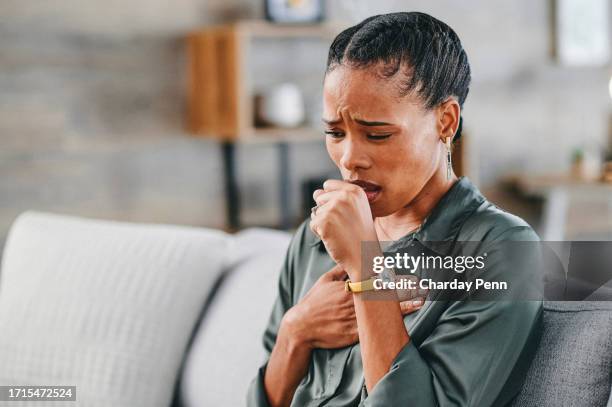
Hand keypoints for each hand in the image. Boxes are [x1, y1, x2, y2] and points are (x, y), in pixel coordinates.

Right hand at [282, 265, 425, 349]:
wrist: (301, 327)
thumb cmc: (313, 303)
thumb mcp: (324, 281)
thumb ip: (340, 270)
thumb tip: (350, 259)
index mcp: (349, 286)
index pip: (376, 279)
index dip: (394, 277)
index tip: (410, 274)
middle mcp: (354, 300)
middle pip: (384, 293)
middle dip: (404, 289)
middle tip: (423, 286)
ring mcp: (355, 317)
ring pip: (382, 311)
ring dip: (403, 307)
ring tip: (421, 301)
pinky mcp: (354, 334)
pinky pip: (374, 330)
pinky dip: (389, 327)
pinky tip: (401, 326)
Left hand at [310, 180, 377, 278]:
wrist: (364, 257)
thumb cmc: (359, 235)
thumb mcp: (356, 210)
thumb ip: (337, 198)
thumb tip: (315, 193)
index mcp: (354, 191)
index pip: (327, 185)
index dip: (331, 200)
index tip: (344, 213)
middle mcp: (344, 196)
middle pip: (320, 198)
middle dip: (326, 212)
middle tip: (343, 225)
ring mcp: (334, 208)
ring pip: (315, 212)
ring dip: (323, 223)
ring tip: (340, 232)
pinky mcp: (324, 222)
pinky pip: (313, 224)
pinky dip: (319, 233)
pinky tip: (334, 238)